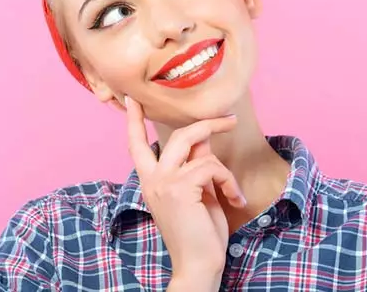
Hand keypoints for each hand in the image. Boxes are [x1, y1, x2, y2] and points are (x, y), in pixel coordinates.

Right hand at [124, 96, 246, 287]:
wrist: (198, 266)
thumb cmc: (200, 234)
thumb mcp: (198, 193)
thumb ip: (196, 166)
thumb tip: (203, 140)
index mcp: (151, 181)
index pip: (136, 145)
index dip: (133, 121)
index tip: (132, 100)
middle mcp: (152, 179)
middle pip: (176, 135)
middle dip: (206, 123)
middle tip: (230, 119)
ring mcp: (163, 182)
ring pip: (193, 143)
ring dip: (222, 161)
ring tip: (234, 187)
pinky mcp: (179, 187)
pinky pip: (210, 166)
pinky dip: (228, 181)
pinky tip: (234, 199)